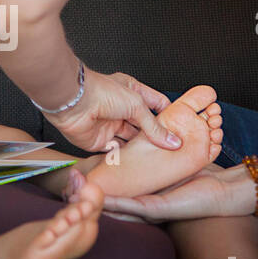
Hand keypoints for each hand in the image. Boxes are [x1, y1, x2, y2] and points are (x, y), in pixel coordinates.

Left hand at [43, 67, 178, 152]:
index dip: (168, 116)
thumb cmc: (101, 93)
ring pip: (131, 141)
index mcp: (132, 92)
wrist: (74, 102)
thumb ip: (154, 126)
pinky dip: (126, 159)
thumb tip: (172, 141)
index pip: (156, 104)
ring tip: (159, 161)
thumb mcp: (137, 105)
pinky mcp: (100, 141)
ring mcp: (111, 125)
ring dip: (142, 150)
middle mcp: (121, 109)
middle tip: (172, 150)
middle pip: (144, 126)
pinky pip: (116, 152)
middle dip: (156, 137)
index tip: (183, 129)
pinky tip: (138, 166)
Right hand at [66, 162, 252, 222]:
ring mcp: (150, 208)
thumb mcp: (177, 159)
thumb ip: (164, 149)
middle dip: (92, 195)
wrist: (225, 192)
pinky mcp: (158, 209)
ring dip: (98, 201)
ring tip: (78, 197)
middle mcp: (145, 202)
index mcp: (148, 191)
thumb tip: (155, 134)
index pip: (119, 188)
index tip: (81, 177)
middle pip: (113, 199)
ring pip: (118, 206)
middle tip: (70, 189)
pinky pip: (134, 207)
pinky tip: (102, 203)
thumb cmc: (204, 178)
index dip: (100, 184)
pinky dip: (118, 205)